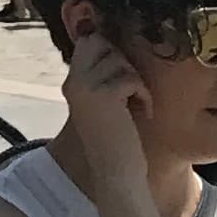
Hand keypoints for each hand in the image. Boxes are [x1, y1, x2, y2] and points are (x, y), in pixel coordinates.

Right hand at [60, 25, 154, 185]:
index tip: (125, 73)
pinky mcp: (104, 95)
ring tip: (139, 102)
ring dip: (136, 80)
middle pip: (100, 43)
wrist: (117, 173)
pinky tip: (145, 112)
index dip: (109, 50)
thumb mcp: (103, 105)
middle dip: (121, 60)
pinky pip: (131, 78)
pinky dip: (144, 94)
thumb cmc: (117, 141)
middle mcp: (74, 82)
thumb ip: (103, 79)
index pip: (87, 42)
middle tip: (131, 87)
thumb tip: (117, 48)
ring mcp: (86, 87)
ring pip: (119, 60)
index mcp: (71, 84)